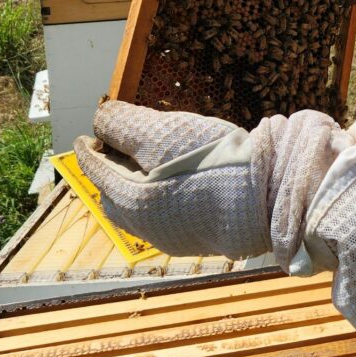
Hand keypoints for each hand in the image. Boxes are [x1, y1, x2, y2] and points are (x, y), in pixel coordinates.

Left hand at [74, 100, 349, 265]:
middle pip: (115, 196)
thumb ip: (124, 123)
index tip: (84, 137)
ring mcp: (176, 237)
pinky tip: (178, 182)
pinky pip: (168, 216)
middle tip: (117, 148)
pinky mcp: (202, 238)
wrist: (271, 193)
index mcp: (132, 203)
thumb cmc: (214, 160)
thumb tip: (101, 117)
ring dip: (136, 185)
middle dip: (111, 171)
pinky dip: (160, 197)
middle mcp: (148, 228)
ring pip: (141, 210)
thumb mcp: (164, 132)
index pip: (98, 173)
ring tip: (146, 164)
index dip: (89, 151)